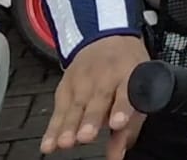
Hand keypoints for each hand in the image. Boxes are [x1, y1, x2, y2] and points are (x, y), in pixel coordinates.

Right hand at [41, 35, 149, 157]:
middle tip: (86, 136)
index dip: (122, 108)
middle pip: (97, 100)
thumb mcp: (137, 89)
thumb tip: (117, 156)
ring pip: (75, 106)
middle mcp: (105, 77)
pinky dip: (52, 128)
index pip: (126, 93)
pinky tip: (49, 144)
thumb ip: (130, 125)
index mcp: (129, 75)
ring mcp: (83, 81)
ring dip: (69, 126)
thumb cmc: (127, 68)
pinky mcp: (65, 87)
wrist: (106, 38)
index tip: (118, 122)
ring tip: (65, 143)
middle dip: (91, 119)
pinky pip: (59, 110)